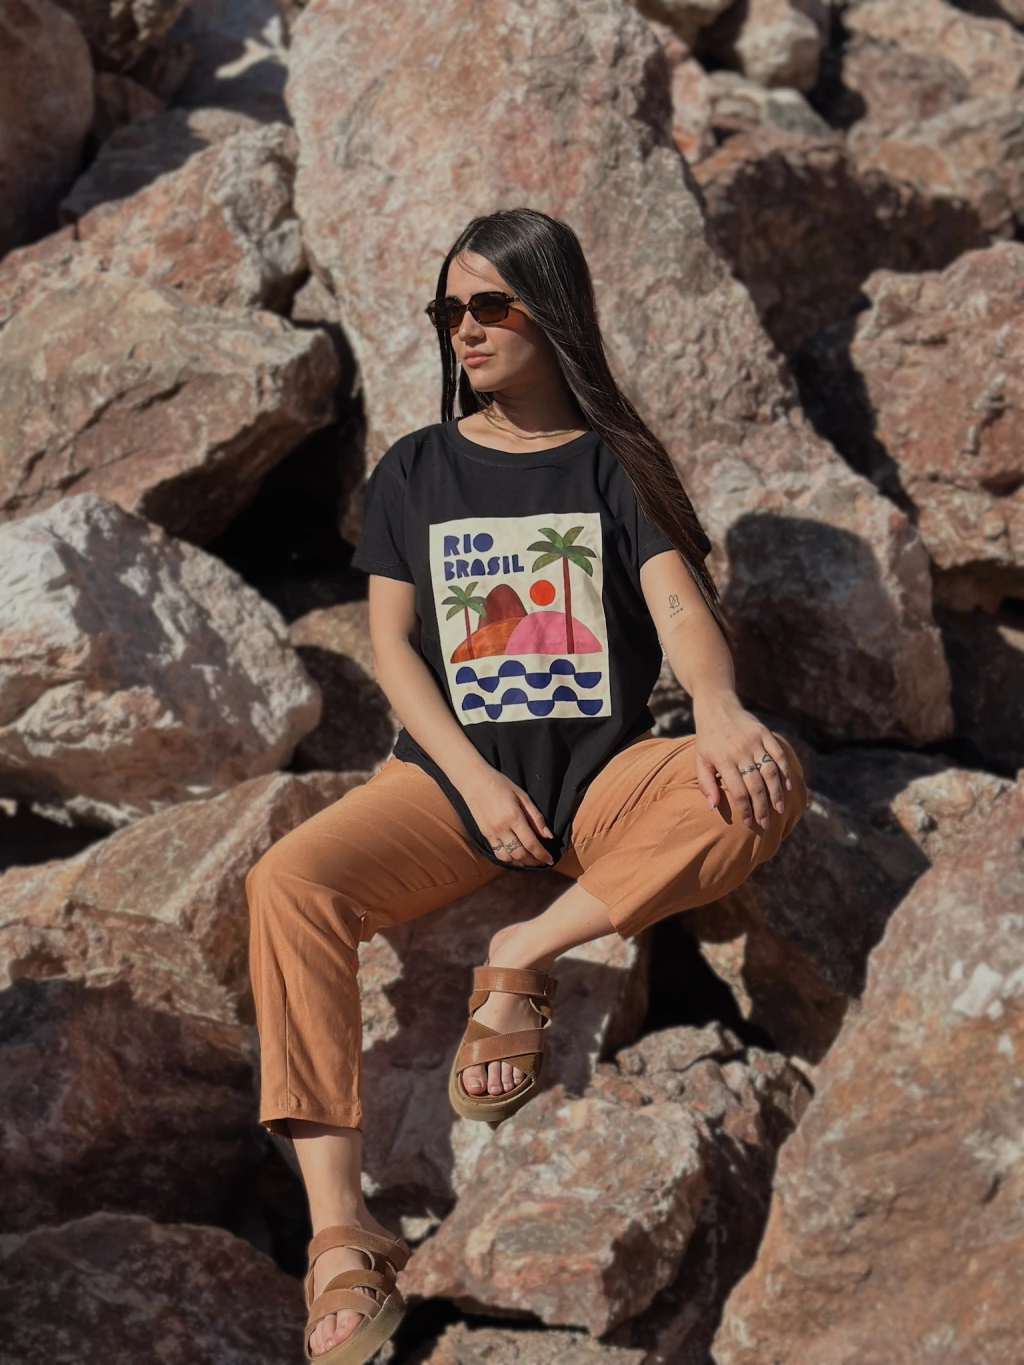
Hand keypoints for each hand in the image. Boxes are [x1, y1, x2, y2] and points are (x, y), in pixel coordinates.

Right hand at [459, 768, 554, 866]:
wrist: (474, 781)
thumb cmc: (501, 785)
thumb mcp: (523, 796)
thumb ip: (536, 817)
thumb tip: (548, 836)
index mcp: (514, 817)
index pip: (531, 843)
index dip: (542, 855)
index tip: (550, 860)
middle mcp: (502, 829)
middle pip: (520, 854)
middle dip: (533, 862)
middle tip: (542, 862)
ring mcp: (491, 833)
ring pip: (508, 858)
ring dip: (521, 863)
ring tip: (530, 861)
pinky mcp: (484, 835)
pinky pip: (497, 853)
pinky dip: (508, 859)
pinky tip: (516, 857)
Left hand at [692, 693, 793, 830]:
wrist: (717, 707)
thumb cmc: (707, 739)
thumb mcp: (699, 760)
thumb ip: (706, 784)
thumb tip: (713, 807)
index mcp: (723, 760)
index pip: (738, 791)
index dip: (746, 809)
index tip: (749, 823)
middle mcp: (740, 751)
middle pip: (756, 785)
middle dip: (762, 807)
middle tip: (765, 823)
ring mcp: (754, 742)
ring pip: (770, 771)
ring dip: (776, 792)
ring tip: (779, 809)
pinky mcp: (765, 733)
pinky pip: (778, 755)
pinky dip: (784, 771)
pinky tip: (787, 786)